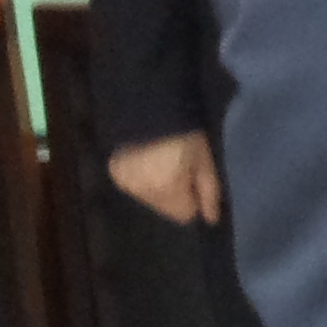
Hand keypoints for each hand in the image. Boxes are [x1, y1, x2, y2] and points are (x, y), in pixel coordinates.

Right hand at [108, 130, 222, 226]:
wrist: (149, 106)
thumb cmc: (186, 133)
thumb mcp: (204, 160)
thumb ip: (209, 192)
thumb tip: (211, 220)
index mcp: (167, 190)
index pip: (183, 215)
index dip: (193, 202)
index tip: (196, 185)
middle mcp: (143, 192)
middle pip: (166, 209)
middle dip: (177, 196)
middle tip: (182, 170)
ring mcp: (125, 184)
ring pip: (150, 200)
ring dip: (159, 189)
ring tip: (165, 164)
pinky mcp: (115, 174)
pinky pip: (136, 188)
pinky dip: (143, 180)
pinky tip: (148, 161)